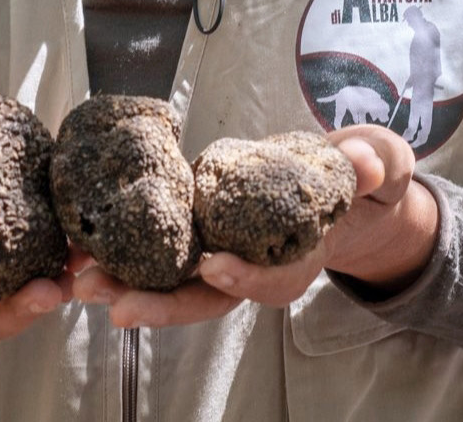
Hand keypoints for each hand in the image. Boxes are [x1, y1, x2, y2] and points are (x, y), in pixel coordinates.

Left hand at [72, 125, 438, 329]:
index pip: (269, 277)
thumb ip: (374, 165)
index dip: (242, 275)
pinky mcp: (199, 229)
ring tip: (81, 280)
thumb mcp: (381, 164)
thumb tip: (367, 160)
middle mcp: (255, 265)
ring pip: (173, 281)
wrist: (344, 185)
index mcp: (299, 256)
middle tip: (111, 301)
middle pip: (206, 296)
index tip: (211, 264)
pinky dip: (124, 253)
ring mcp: (224, 251)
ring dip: (127, 284)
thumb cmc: (362, 177)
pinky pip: (160, 249)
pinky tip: (85, 247)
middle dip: (159, 303)